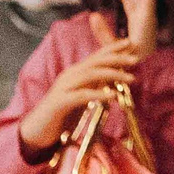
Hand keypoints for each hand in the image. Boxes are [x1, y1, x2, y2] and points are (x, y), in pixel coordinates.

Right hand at [17, 19, 145, 156]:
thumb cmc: (61, 115)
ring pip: (90, 74)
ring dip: (112, 74)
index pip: (96, 56)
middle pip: (95, 61)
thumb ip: (94, 88)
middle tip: (136, 59)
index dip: (113, 48)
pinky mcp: (60, 103)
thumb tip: (115, 85)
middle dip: (117, 58)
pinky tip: (113, 97)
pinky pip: (82, 96)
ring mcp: (63, 88)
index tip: (131, 43)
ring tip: (131, 79)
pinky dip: (98, 94)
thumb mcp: (81, 98)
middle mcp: (69, 76)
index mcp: (75, 73)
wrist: (37, 130)